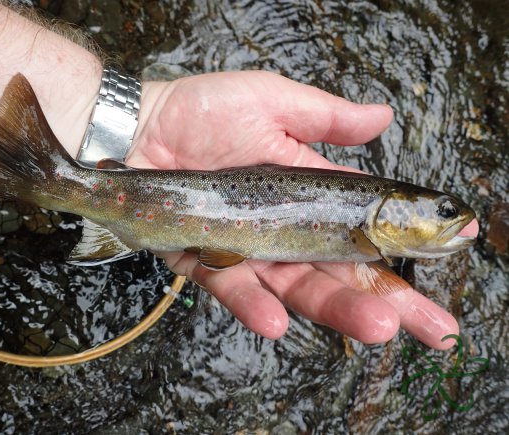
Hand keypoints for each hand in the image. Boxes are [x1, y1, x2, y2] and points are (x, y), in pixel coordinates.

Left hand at [129, 71, 460, 348]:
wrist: (135, 130)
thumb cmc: (201, 110)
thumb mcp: (272, 102)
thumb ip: (326, 118)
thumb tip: (382, 115)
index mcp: (307, 191)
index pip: (363, 224)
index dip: (403, 243)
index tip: (449, 255)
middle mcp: (283, 227)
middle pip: (340, 269)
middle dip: (388, 299)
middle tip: (434, 328)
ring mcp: (247, 247)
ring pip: (296, 286)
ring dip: (334, 309)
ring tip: (376, 326)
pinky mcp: (206, 259)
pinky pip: (233, 285)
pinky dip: (253, 302)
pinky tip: (278, 319)